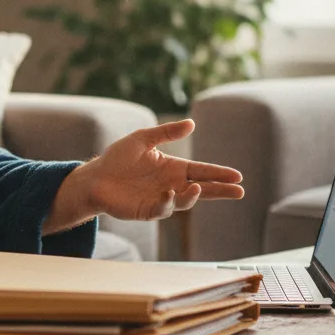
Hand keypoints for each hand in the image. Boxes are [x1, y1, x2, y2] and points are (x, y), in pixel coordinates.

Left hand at [42, 119, 243, 233]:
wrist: (95, 176)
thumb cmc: (118, 158)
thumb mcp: (143, 139)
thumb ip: (166, 133)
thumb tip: (192, 124)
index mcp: (173, 168)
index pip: (202, 171)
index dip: (219, 173)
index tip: (237, 175)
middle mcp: (172, 185)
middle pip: (202, 189)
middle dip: (221, 190)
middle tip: (239, 190)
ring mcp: (161, 199)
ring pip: (184, 201)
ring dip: (193, 196)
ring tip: (198, 188)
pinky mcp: (148, 210)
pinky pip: (162, 209)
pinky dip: (168, 202)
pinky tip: (169, 194)